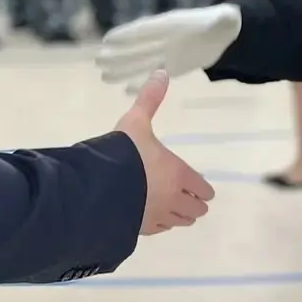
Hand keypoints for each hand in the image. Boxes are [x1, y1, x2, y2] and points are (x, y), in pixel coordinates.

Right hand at [98, 6, 242, 88]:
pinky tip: (126, 92)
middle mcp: (165, 40)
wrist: (226, 34)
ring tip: (103, 77)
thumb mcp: (226, 19)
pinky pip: (154, 77)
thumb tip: (227, 16)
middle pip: (137, 48)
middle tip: (97, 61)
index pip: (147, 30)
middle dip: (118, 55)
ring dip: (122, 70)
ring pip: (141, 64)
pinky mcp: (174, 68)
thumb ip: (223, 19)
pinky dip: (141, 84)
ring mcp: (167, 54)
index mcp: (172, 26)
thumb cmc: (223, 22)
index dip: (129, 34)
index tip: (108, 40)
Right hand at [114, 71, 214, 234]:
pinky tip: (152, 218)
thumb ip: (149, 99)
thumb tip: (161, 72)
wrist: (98, 187)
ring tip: (174, 210)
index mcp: (178, 174)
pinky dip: (160, 224)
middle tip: (189, 199)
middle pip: (195, 210)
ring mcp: (157, 217)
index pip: (203, 189)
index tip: (202, 189)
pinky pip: (159, 229)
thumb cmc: (122, 153)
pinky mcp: (140, 229)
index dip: (204, 189)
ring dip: (179, 216)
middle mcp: (173, 199)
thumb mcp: (135, 122)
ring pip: (179, 222)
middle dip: (194, 204)